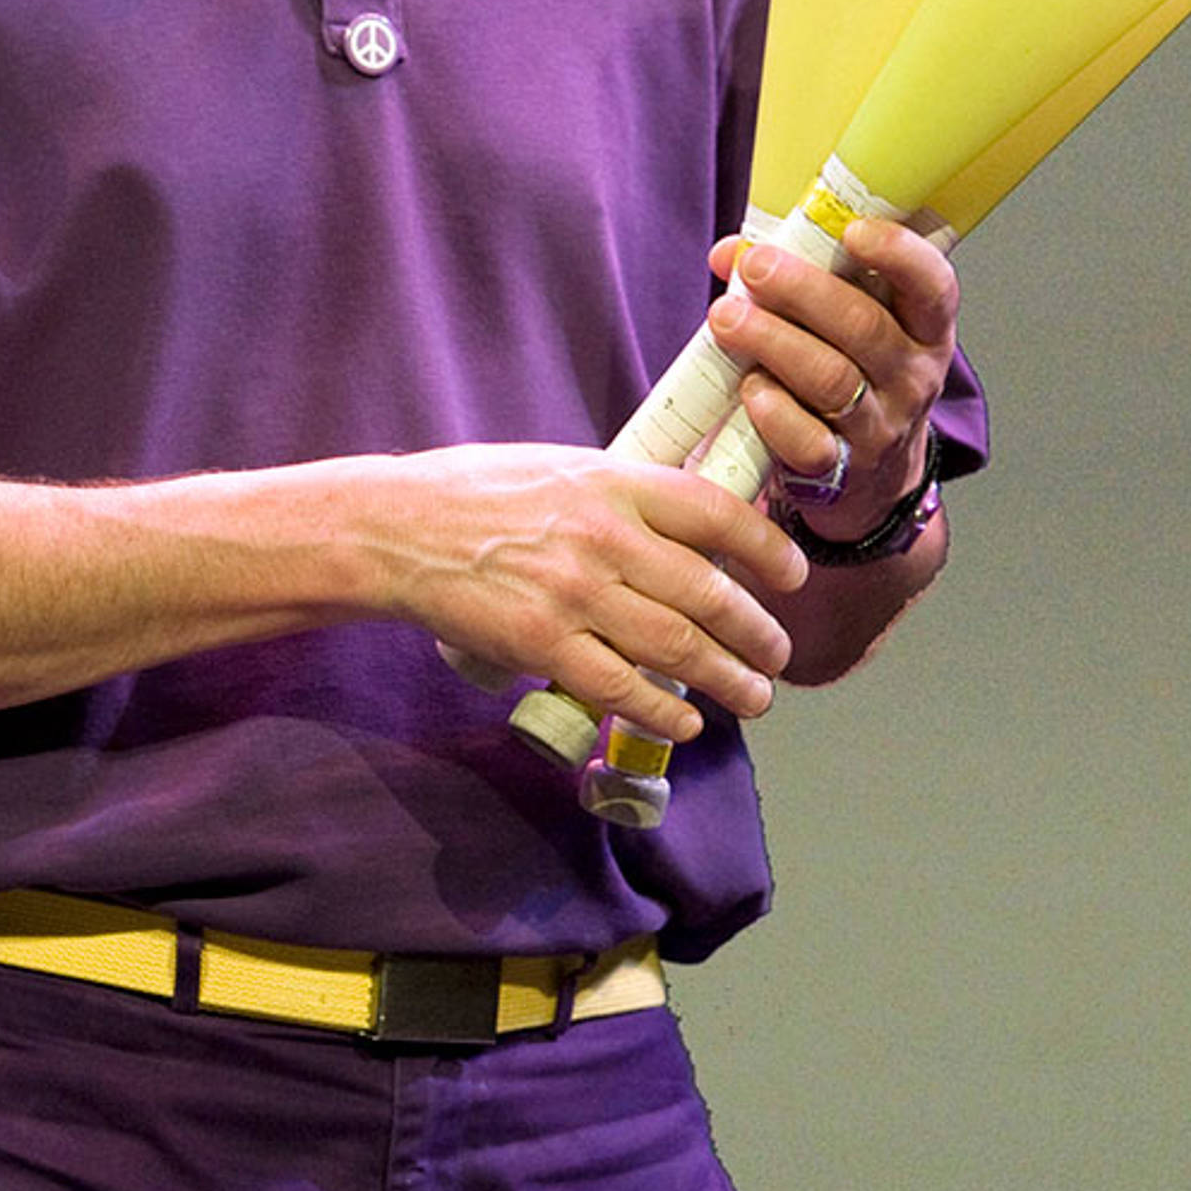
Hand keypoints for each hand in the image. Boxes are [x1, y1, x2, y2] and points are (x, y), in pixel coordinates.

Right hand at [372, 443, 806, 742]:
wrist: (398, 529)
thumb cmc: (477, 493)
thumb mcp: (563, 468)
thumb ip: (624, 496)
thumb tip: (689, 528)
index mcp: (613, 483)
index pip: (715, 513)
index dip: (766, 548)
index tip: (791, 575)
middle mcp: (603, 537)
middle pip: (708, 593)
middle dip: (757, 632)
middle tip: (779, 655)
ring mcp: (574, 594)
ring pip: (676, 646)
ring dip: (729, 679)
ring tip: (755, 695)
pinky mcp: (541, 645)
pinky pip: (621, 687)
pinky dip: (663, 710)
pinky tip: (687, 721)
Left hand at [705, 218, 958, 531]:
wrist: (870, 479)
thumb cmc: (849, 372)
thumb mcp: (844, 322)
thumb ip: (797, 276)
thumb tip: (730, 251)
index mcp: (924, 329)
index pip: (934, 286)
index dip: (899, 254)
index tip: (853, 231)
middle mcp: (912, 377)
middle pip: (865, 327)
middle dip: (803, 290)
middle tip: (756, 266)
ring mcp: (880, 426)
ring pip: (831, 379)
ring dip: (772, 341)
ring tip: (726, 318)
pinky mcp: (841, 471)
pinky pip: (807, 442)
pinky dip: (773, 412)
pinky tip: (749, 388)